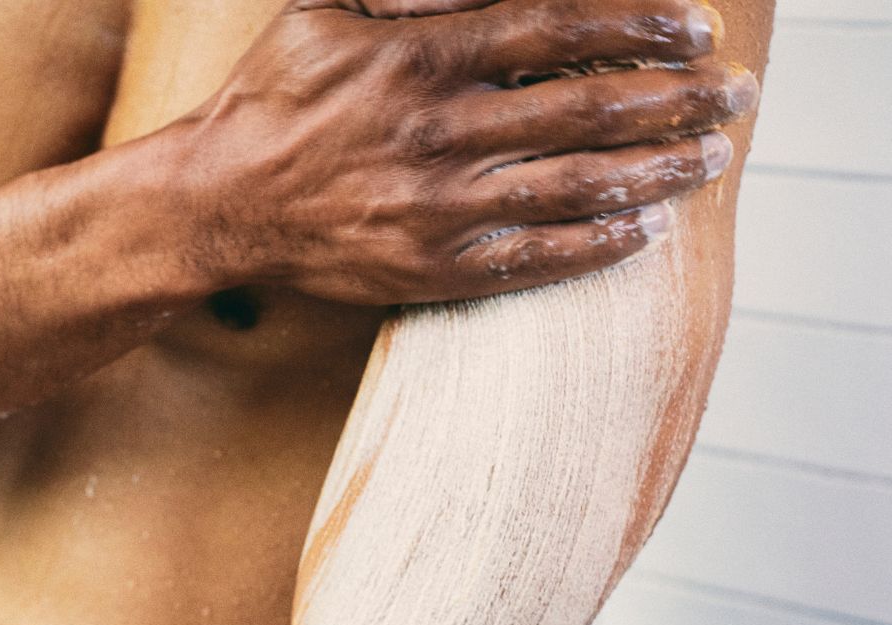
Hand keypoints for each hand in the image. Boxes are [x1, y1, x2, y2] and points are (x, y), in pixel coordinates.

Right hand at [185, 0, 758, 304]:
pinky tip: (642, 231)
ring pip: (576, 186)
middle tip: (734, 96)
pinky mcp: (434, 269)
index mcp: (419, 59)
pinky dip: (596, 246)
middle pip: (588, 109)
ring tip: (709, 160)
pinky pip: (533, 259)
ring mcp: (440, 208)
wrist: (220, 204)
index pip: (558, 32)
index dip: (638, 27)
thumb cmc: (274, 99)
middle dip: (676, 99)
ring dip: (656, 172)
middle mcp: (439, 132)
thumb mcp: (324, 12)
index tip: (695, 29)